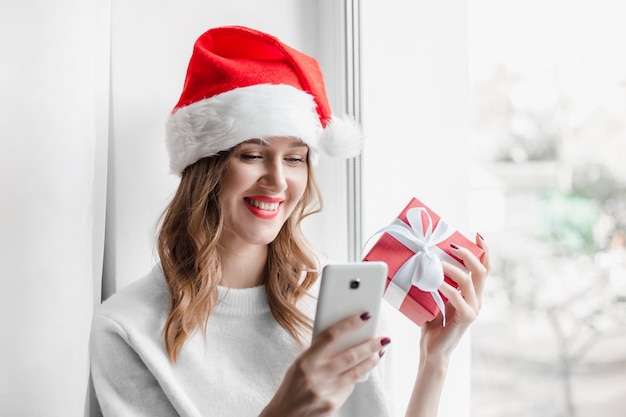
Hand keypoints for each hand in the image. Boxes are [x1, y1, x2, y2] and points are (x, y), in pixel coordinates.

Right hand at [260, 313, 389, 416]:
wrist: (284, 416)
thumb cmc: (292, 387)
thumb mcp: (299, 365)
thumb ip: (319, 352)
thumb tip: (344, 337)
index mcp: (305, 360)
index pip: (330, 336)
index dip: (349, 324)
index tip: (365, 317)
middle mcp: (315, 375)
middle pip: (349, 355)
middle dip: (370, 345)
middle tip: (383, 338)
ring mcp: (325, 391)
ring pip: (355, 372)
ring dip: (371, 361)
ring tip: (380, 352)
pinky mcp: (332, 404)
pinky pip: (349, 387)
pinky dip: (355, 378)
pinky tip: (359, 372)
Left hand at [420, 233, 490, 360]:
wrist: (432, 349)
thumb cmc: (432, 322)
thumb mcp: (435, 296)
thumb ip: (436, 280)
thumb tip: (422, 258)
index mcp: (472, 292)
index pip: (484, 267)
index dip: (483, 250)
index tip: (477, 235)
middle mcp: (476, 298)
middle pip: (482, 270)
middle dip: (469, 254)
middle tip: (452, 245)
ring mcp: (473, 308)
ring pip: (471, 281)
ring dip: (453, 268)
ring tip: (437, 262)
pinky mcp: (466, 318)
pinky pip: (458, 297)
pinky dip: (446, 286)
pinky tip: (434, 282)